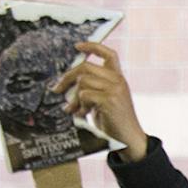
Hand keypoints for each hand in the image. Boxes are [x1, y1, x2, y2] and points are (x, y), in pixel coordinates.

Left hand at [52, 41, 148, 161]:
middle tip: (57, 89)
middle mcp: (118, 81)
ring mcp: (115, 89)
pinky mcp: (110, 100)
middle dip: (67, 78)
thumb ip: (93, 88)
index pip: (109, 54)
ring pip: (82, 81)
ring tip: (75, 110)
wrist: (130, 140)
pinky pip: (85, 95)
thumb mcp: (105, 101)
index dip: (93, 47)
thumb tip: (68, 83)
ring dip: (74, 97)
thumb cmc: (115, 123)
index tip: (78, 47)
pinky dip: (80, 106)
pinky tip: (83, 115)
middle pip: (85, 67)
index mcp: (119, 79)